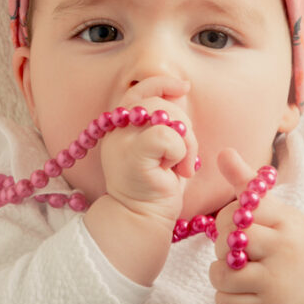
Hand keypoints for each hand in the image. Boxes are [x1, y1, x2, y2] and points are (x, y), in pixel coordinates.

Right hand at [98, 76, 198, 227]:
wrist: (141, 220)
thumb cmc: (155, 187)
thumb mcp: (161, 148)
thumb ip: (165, 121)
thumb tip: (178, 91)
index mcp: (122, 126)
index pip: (139, 90)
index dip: (162, 83)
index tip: (183, 86)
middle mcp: (117, 130)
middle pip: (159, 103)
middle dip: (184, 125)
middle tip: (186, 157)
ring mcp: (122, 142)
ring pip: (165, 117)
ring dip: (185, 142)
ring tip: (182, 167)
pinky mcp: (133, 156)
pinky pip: (165, 136)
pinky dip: (179, 151)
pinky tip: (176, 172)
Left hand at [208, 148, 303, 303]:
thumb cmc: (287, 243)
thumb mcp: (276, 211)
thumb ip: (248, 183)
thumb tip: (223, 152)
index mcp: (287, 221)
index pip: (240, 210)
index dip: (229, 217)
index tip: (240, 224)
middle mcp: (284, 251)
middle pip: (228, 240)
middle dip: (222, 245)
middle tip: (235, 249)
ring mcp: (276, 283)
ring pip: (222, 273)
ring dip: (219, 272)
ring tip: (236, 269)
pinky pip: (224, 301)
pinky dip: (224, 296)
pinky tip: (239, 290)